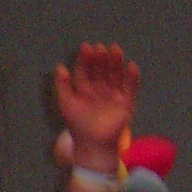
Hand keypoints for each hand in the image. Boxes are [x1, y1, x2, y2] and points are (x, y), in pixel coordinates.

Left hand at [53, 43, 138, 170]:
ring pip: (116, 75)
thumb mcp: (66, 103)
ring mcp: (114, 95)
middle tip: (101, 47)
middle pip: (102, 70)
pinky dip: (132, 78)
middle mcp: (100, 89)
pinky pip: (130, 88)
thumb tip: (60, 66)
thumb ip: (63, 85)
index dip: (86, 59)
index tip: (86, 47)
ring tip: (115, 50)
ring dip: (116, 63)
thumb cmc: (77, 125)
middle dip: (102, 58)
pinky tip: (131, 67)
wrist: (93, 144)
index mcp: (85, 89)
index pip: (85, 70)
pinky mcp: (126, 103)